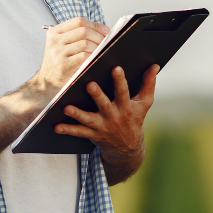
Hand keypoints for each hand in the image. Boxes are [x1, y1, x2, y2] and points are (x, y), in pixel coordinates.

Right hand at [31, 17, 109, 96]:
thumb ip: (75, 35)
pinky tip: (95, 60)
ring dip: (98, 47)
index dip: (95, 24)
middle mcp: (54, 41)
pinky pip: (84, 56)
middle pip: (84, 31)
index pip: (79, 21)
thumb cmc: (58, 63)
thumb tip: (102, 29)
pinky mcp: (64, 66)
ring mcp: (58, 53)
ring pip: (86, 43)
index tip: (105, 30)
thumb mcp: (60, 45)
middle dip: (99, 36)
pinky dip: (93, 57)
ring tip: (101, 52)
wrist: (46, 83)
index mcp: (54, 32)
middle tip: (106, 42)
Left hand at [55, 64, 159, 183]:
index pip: (123, 92)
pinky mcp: (93, 134)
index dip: (120, 80)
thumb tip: (155, 65)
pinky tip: (56, 126)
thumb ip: (149, 83)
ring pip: (88, 120)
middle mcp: (114, 116)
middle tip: (89, 84)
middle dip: (97, 95)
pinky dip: (67, 130)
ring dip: (77, 114)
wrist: (127, 147)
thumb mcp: (144, 103)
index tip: (116, 68)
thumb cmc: (135, 119)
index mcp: (126, 106)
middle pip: (104, 104)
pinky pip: (79, 132)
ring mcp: (102, 126)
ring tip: (66, 107)